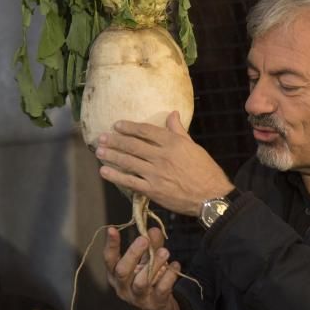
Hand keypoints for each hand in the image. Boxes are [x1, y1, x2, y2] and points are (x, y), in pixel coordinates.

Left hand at [96, 110, 233, 216]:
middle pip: (133, 145)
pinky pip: (130, 181)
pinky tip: (104, 171)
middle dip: (115, 140)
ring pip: (128, 162)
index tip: (117, 125)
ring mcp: (155, 174)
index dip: (129, 127)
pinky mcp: (153, 190)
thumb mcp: (193, 146)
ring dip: (112, 156)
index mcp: (172, 143)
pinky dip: (116, 176)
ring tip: (99, 151)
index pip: (146, 131)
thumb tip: (172, 113)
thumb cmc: (205, 170)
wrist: (210, 196)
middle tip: (101, 137)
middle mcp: (161, 156)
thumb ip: (179, 131)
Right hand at [104, 226, 180, 309]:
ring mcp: (138, 298)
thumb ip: (151, 247)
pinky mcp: (155, 304)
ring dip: (154, 265)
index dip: (110, 245)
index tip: (112, 229)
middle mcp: (124, 288)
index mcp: (116, 276)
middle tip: (144, 239)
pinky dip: (169, 276)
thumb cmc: (148, 282)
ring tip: (165, 251)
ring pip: (142, 282)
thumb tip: (153, 229)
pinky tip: (175, 265)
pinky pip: (162, 289)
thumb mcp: (146, 263)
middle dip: (133, 254)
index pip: (109, 260)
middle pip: (123, 271)